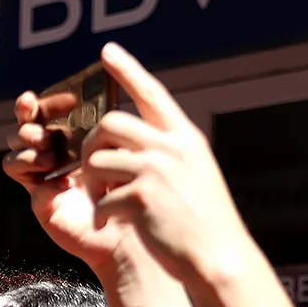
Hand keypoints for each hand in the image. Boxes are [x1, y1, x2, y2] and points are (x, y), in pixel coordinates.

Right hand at [2, 89, 129, 269]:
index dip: (30, 107)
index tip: (31, 99)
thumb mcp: (121, 144)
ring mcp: (43, 183)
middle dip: (26, 130)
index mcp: (64, 138)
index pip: (36, 117)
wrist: (133, 223)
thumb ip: (106, 124)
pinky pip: (32, 192)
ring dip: (27, 155)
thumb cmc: (130, 183)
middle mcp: (49, 158)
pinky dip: (43, 186)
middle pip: (18, 136)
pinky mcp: (44, 207)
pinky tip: (62, 186)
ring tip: (50, 159)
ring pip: (13, 161)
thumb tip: (106, 88)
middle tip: (43, 135)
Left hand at [76, 43, 254, 281]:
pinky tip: (111, 222)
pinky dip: (101, 212)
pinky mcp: (142, 198)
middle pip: (110, 123)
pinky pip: (102, 197)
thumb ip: (170, 151)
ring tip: (103, 199)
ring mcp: (156, 171)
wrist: (218, 255)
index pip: (151, 93)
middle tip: (90, 167)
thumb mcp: (195, 172)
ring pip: (98, 159)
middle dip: (90, 144)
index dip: (128, 70)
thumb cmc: (204, 220)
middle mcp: (171, 147)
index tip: (107, 51)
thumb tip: (141, 137)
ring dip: (92, 181)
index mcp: (184, 138)